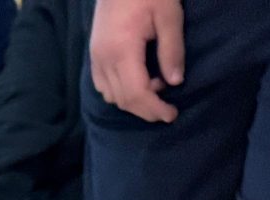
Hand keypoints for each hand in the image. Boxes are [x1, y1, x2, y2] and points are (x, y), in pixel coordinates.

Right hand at [89, 0, 183, 122]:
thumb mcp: (168, 15)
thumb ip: (172, 50)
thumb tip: (175, 82)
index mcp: (122, 50)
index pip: (136, 93)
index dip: (154, 109)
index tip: (172, 114)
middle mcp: (103, 59)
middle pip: (123, 100)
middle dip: (146, 110)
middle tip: (167, 110)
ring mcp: (95, 57)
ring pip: (111, 96)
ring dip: (134, 100)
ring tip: (155, 86)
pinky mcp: (94, 54)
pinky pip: (103, 85)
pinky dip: (120, 92)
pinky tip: (138, 80)